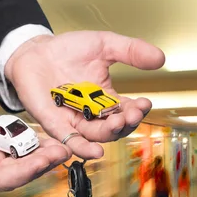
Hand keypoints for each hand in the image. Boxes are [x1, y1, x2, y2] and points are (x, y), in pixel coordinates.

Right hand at [0, 80, 71, 191]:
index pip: (0, 179)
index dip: (22, 173)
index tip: (40, 163)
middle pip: (20, 173)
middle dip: (41, 164)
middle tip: (61, 153)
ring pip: (27, 161)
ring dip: (46, 157)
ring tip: (64, 147)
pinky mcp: (6, 143)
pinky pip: (27, 147)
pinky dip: (42, 145)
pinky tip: (57, 140)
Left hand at [5, 31, 164, 158]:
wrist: (35, 49)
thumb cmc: (68, 50)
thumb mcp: (105, 45)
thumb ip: (131, 51)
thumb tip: (160, 58)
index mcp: (107, 99)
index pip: (128, 110)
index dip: (138, 110)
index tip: (144, 103)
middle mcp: (93, 114)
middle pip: (115, 128)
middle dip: (126, 123)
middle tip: (132, 114)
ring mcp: (74, 120)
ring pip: (96, 136)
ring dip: (109, 133)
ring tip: (118, 124)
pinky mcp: (55, 124)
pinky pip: (70, 141)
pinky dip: (82, 148)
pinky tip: (94, 152)